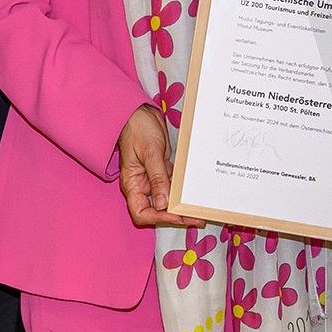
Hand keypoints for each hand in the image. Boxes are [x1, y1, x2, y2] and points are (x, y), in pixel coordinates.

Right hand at [117, 105, 194, 228]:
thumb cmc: (138, 129)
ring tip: (199, 211)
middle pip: (157, 210)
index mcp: (132, 184)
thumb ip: (157, 178)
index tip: (176, 215)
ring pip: (167, 200)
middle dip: (176, 216)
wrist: (140, 113)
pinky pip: (172, 186)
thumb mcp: (150, 152)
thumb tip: (163, 204)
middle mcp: (141, 186)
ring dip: (181, 206)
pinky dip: (182, 192)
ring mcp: (152, 179)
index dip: (159, 218)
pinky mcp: (161, 171)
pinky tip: (195, 195)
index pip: (141, 212)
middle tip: (196, 218)